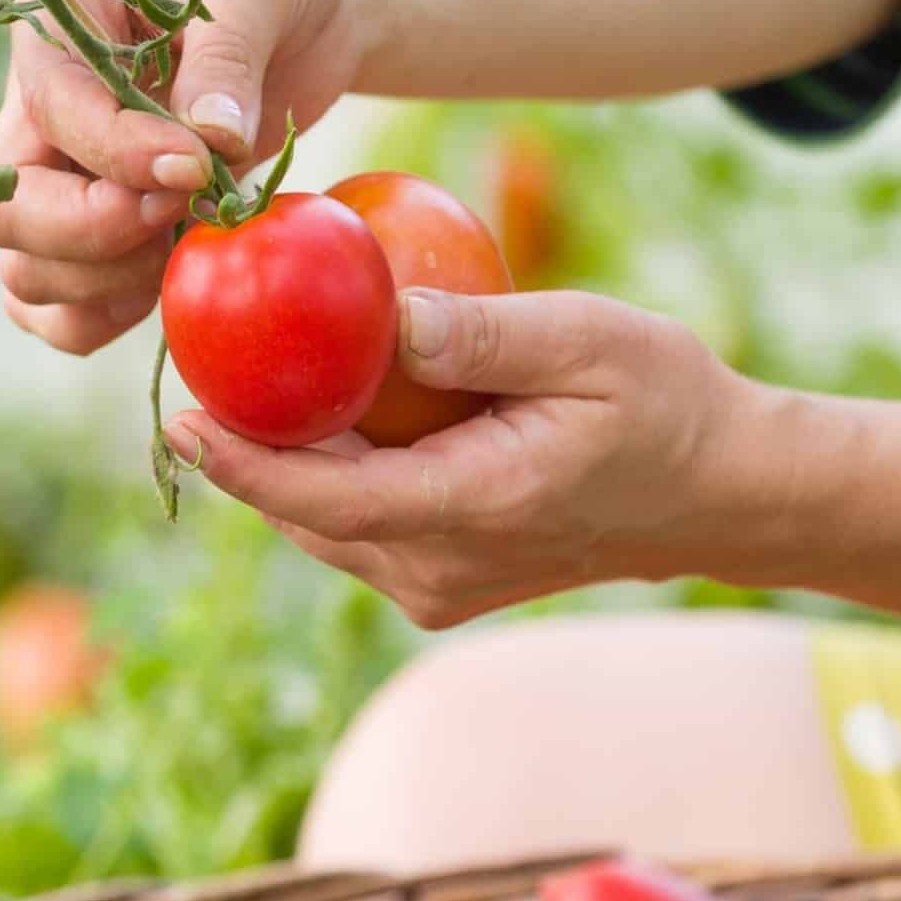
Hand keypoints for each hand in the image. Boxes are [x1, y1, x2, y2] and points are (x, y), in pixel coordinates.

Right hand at [0, 0, 368, 354]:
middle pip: (7, 205)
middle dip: (90, 233)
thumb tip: (209, 140)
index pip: (49, 109)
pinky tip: (171, 288)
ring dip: (99, 283)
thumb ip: (227, 50)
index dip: (116, 155)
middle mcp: (41, 95)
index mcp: (55, 12)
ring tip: (186, 246)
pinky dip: (100, 317)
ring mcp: (67, 163)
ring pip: (24, 266)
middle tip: (178, 215)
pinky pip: (58, 303)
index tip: (197, 166)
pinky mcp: (107, 215)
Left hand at [164, 288, 761, 626]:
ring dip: (280, 462)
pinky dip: (326, 473)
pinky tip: (307, 409)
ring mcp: (439, 584)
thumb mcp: (590, 342)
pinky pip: (357, 525)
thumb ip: (485, 334)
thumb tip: (386, 316)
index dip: (241, 462)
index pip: (323, 498)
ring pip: (324, 524)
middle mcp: (439, 565)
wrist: (721, 491)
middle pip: (305, 513)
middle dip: (241, 451)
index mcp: (471, 508)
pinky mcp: (442, 579)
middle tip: (190, 371)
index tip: (179, 417)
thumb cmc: (667, 402)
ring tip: (233, 383)